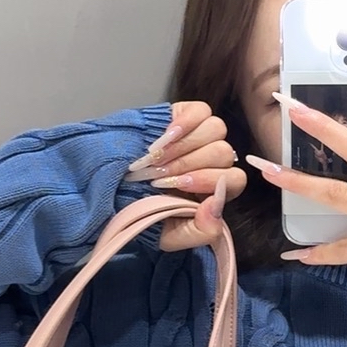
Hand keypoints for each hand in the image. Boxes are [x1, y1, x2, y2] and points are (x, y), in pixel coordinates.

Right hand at [124, 101, 245, 252]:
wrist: (109, 187)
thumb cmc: (143, 212)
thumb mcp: (171, 235)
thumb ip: (201, 231)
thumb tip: (216, 205)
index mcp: (215, 189)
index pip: (236, 179)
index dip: (209, 180)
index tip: (179, 185)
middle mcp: (213, 160)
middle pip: (223, 152)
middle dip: (188, 164)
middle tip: (158, 174)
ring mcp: (202, 135)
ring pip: (216, 130)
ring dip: (184, 145)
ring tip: (156, 157)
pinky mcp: (186, 115)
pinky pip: (201, 111)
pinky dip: (184, 123)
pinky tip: (164, 136)